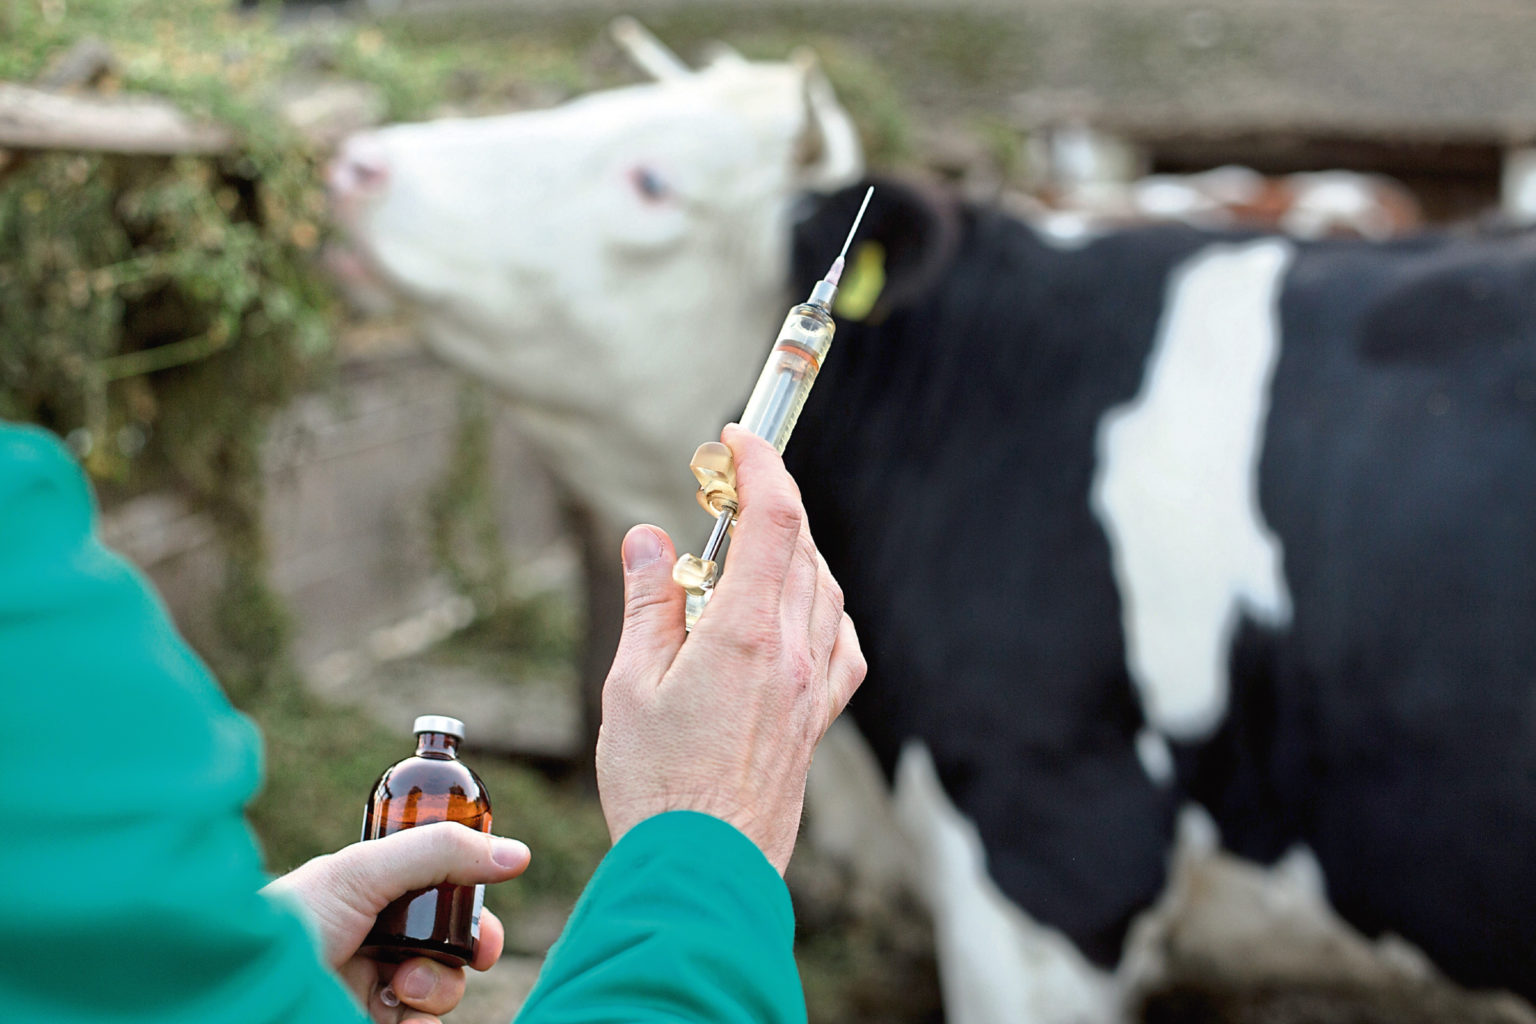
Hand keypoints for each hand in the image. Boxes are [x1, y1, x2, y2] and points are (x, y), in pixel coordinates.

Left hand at [262, 822, 530, 1022]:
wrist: (244, 994)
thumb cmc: (289, 923)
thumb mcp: (363, 871)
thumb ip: (441, 852)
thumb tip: (518, 854)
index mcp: (373, 895)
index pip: (441, 894)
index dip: (471, 904)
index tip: (485, 913)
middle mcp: (376, 941)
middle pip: (453, 944)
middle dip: (471, 947)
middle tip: (478, 954)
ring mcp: (373, 990)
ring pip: (444, 989)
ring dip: (438, 986)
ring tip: (402, 987)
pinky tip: (402, 1022)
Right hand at [595, 423, 866, 872]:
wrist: (703, 871)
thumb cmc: (657, 784)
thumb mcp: (630, 683)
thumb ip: (648, 601)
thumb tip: (646, 536)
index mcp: (746, 634)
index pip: (774, 519)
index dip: (760, 464)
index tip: (735, 438)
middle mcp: (793, 653)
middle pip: (800, 546)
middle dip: (767, 502)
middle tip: (723, 488)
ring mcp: (812, 687)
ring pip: (822, 588)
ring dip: (792, 550)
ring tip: (744, 548)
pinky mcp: (817, 719)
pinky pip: (839, 642)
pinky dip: (821, 607)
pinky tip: (795, 612)